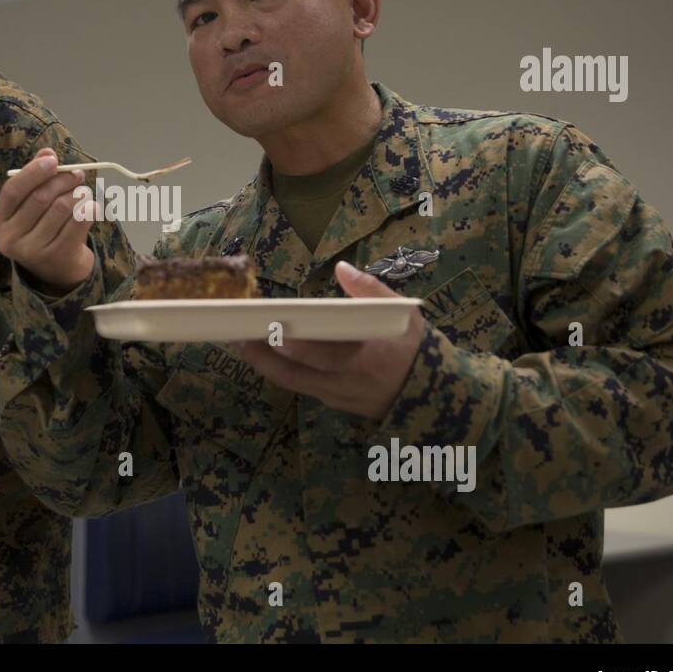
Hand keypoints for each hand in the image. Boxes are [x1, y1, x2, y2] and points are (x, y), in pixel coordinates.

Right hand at [0, 147, 95, 294]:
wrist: (58, 269)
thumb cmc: (42, 228)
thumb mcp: (32, 206)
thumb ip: (36, 177)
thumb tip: (46, 151)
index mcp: (0, 221)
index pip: (12, 191)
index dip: (33, 172)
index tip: (53, 160)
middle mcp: (11, 239)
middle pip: (40, 198)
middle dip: (62, 181)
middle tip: (77, 174)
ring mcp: (33, 252)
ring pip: (61, 209)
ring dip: (77, 194)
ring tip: (84, 192)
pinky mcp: (57, 258)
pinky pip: (78, 224)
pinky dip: (88, 209)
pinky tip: (91, 206)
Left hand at [236, 261, 425, 420]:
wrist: (434, 396)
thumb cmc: (413, 348)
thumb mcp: (403, 315)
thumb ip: (372, 291)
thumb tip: (342, 268)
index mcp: (367, 358)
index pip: (321, 351)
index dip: (292, 340)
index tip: (268, 322)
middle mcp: (347, 382)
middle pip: (296, 370)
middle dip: (264, 351)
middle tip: (239, 330)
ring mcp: (338, 397)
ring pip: (292, 382)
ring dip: (264, 363)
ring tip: (241, 341)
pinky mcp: (332, 403)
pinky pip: (300, 387)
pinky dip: (279, 371)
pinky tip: (262, 354)